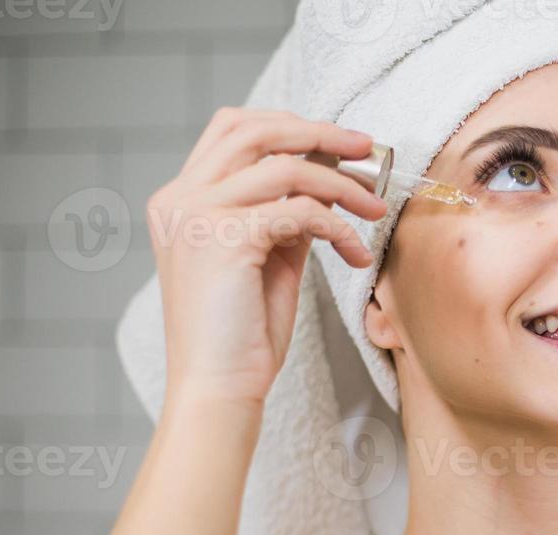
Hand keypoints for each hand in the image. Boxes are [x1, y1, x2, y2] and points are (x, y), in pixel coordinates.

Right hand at [147, 107, 387, 407]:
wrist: (218, 385)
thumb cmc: (242, 331)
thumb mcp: (265, 257)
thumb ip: (283, 213)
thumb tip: (326, 177)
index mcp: (181, 199)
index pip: (233, 130)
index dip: (290, 125)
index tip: (340, 142)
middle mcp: (180, 198)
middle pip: (255, 130)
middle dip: (320, 132)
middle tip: (369, 148)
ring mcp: (197, 215)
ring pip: (286, 168)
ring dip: (343, 185)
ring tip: (376, 208)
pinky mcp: (225, 239)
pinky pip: (301, 211)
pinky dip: (339, 228)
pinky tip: (356, 254)